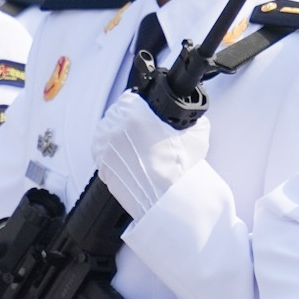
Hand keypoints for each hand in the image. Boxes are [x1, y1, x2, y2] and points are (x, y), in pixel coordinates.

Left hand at [92, 89, 208, 219]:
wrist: (169, 200)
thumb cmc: (181, 170)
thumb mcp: (196, 132)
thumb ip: (187, 118)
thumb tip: (187, 116)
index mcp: (136, 115)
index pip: (130, 97)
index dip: (141, 105)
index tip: (145, 112)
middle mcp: (116, 129)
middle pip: (117, 113)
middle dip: (128, 120)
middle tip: (143, 131)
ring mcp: (106, 149)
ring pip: (106, 132)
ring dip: (117, 134)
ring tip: (135, 145)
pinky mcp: (102, 166)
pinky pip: (103, 151)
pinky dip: (113, 153)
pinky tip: (129, 158)